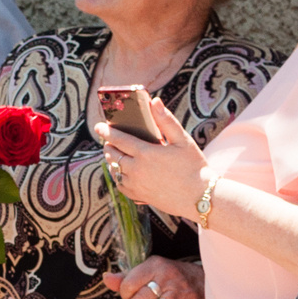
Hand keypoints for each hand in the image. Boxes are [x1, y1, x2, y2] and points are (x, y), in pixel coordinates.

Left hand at [95, 96, 208, 216]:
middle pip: (112, 154)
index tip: (99, 126)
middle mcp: (135, 169)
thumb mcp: (182, 140)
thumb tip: (154, 102)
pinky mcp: (136, 195)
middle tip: (110, 139)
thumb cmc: (193, 166)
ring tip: (115, 153)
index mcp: (145, 153)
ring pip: (113, 169)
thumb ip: (166, 120)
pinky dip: (117, 175)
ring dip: (111, 159)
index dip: (107, 131)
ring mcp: (134, 184)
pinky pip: (119, 184)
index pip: (118, 139)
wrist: (199, 197)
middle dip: (109, 145)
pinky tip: (123, 171)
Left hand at [104, 257, 203, 298]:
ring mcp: (178, 291)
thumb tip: (106, 278)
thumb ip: (125, 278)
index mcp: (154, 265)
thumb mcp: (147, 271)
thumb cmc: (168, 277)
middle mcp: (167, 276)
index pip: (129, 283)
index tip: (128, 295)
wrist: (201, 281)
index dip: (124, 293)